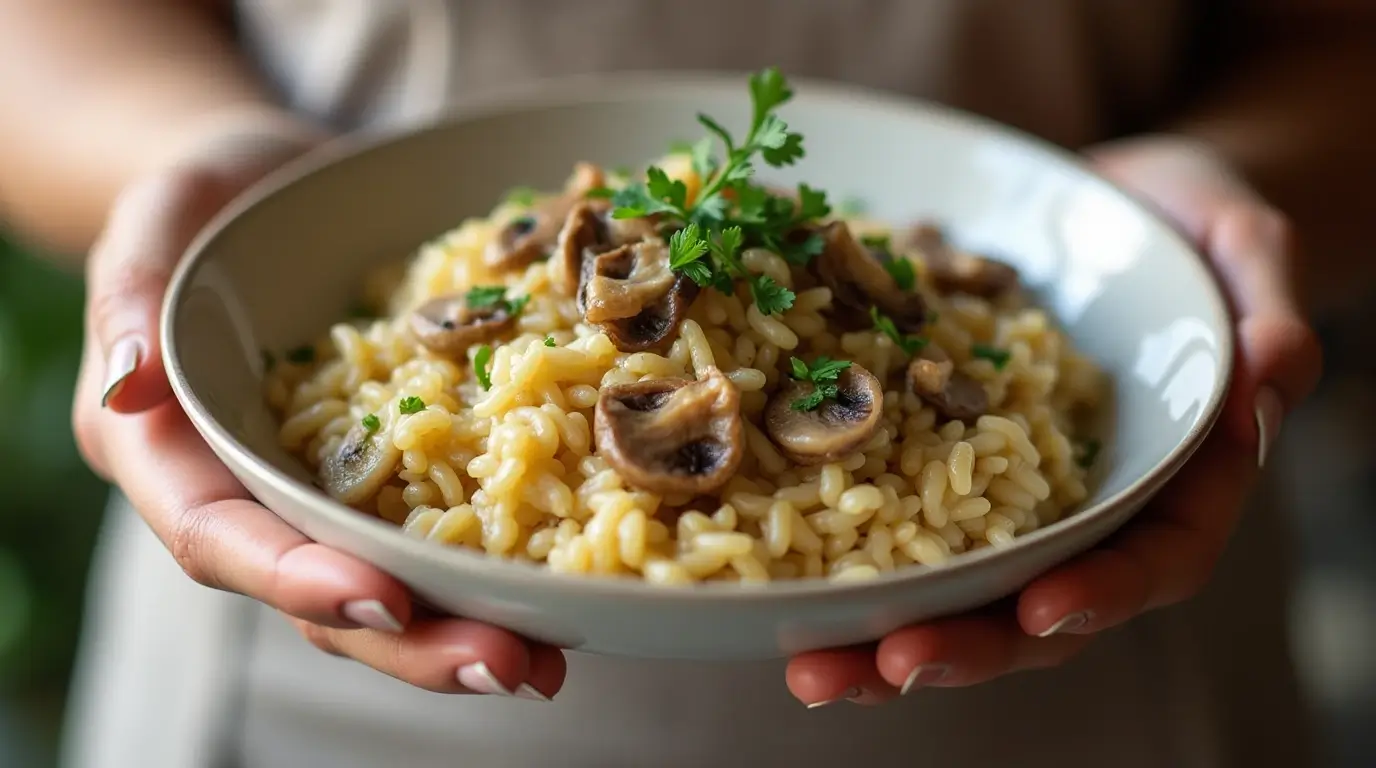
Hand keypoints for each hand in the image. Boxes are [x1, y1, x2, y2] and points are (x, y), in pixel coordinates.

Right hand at [72, 110, 564, 699]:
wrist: (278, 191)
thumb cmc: (204, 203)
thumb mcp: (155, 224)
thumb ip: (132, 301)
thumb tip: (129, 385)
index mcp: (177, 457)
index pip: (221, 538)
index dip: (295, 578)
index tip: (379, 599)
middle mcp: (259, 495)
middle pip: (323, 591)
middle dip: (412, 639)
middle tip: (507, 664)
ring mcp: (336, 490)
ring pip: (392, 581)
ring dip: (467, 627)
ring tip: (548, 660)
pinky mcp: (404, 469)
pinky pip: (449, 526)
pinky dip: (503, 566)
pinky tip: (567, 592)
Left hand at [783, 136, 1322, 706]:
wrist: (1107, 207)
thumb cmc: (1191, 230)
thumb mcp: (1243, 250)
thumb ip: (1265, 311)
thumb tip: (1275, 371)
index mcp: (1172, 482)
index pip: (1154, 559)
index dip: (1103, 593)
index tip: (1043, 612)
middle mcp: (1085, 509)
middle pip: (1035, 603)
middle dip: (965, 645)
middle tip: (888, 668)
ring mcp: (1008, 497)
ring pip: (954, 587)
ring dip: (883, 635)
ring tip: (808, 664)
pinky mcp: (937, 459)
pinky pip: (889, 519)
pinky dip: (835, 559)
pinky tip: (775, 588)